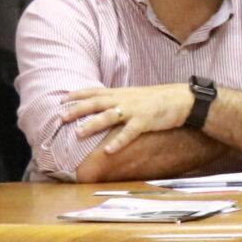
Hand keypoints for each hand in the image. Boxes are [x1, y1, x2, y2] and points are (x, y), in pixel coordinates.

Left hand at [61, 83, 193, 155]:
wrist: (180, 99)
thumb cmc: (156, 100)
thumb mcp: (134, 96)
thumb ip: (118, 100)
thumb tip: (102, 107)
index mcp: (120, 92)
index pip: (94, 91)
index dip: (77, 94)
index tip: (61, 99)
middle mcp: (124, 99)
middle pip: (96, 103)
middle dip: (77, 109)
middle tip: (61, 117)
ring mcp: (134, 110)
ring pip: (108, 116)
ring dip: (92, 124)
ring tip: (78, 133)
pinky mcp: (145, 121)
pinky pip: (129, 133)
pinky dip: (118, 141)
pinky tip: (108, 150)